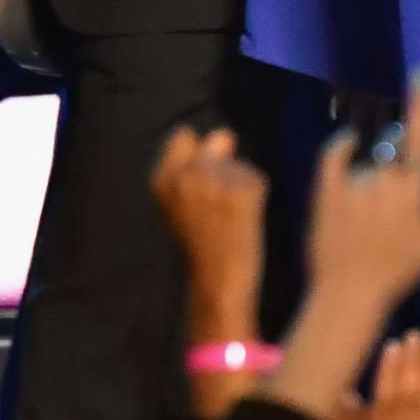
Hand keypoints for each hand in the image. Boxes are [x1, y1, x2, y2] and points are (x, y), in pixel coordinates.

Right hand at [152, 125, 270, 334]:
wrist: (218, 284)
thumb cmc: (201, 246)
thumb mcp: (181, 205)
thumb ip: (193, 170)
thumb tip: (225, 135)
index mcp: (163, 179)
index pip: (183, 136)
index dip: (197, 154)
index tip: (200, 180)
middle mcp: (186, 175)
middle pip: (217, 143)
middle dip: (223, 167)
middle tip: (221, 205)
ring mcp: (214, 180)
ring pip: (238, 163)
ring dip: (241, 183)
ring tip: (231, 217)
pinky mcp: (243, 189)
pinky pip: (256, 179)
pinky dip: (256, 196)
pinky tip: (245, 220)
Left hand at [304, 69, 419, 320]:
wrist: (348, 294)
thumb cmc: (397, 271)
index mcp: (412, 190)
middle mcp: (383, 179)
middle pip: (390, 144)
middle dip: (392, 151)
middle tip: (388, 188)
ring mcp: (352, 182)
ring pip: (366, 154)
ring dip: (369, 163)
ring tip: (365, 204)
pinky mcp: (325, 188)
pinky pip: (334, 153)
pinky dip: (341, 145)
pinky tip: (347, 145)